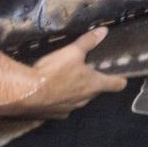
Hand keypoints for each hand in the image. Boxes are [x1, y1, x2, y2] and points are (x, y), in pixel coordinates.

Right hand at [0, 27, 126, 118]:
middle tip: (86, 72)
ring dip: (74, 92)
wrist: (25, 93)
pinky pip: (61, 107)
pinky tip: (51, 93)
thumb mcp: (72, 52)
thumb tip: (104, 31)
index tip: (122, 77)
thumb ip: (88, 42)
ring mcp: (69, 109)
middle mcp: (84, 100)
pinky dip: (58, 100)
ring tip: (66, 81)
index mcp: (94, 85)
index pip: (116, 85)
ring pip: (78, 100)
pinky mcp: (53, 115)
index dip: (120, 80)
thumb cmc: (54, 71)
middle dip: (92, 83)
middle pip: (95, 92)